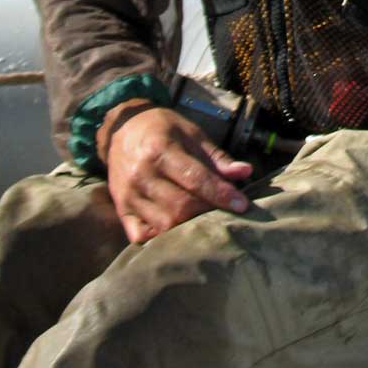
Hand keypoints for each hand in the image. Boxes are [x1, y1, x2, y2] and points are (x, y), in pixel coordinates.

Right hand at [99, 101, 253, 243]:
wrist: (122, 129)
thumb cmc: (162, 129)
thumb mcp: (192, 133)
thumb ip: (217, 157)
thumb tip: (246, 172)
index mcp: (160, 150)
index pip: (195, 179)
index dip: (221, 194)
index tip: (242, 205)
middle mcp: (141, 175)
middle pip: (180, 206)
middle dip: (207, 212)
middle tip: (225, 213)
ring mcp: (128, 196)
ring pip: (163, 224)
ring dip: (188, 228)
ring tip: (206, 222)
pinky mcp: (121, 210)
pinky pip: (140, 237)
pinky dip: (161, 239)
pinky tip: (177, 231)